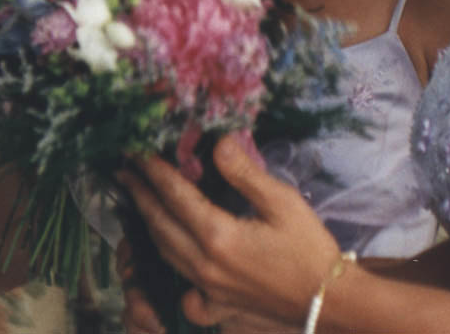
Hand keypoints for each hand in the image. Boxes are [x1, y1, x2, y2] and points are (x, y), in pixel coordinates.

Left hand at [117, 134, 342, 327]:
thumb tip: (218, 142)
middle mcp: (203, 265)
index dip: (153, 173)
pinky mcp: (213, 307)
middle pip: (160, 225)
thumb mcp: (282, 201)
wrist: (325, 300)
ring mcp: (205, 290)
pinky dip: (166, 270)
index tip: (135, 153)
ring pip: (164, 253)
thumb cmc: (308, 246)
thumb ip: (245, 173)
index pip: (175, 196)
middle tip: (124, 172)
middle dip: (140, 195)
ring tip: (138, 202)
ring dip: (147, 224)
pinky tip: (167, 258)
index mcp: (219, 236)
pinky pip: (178, 288)